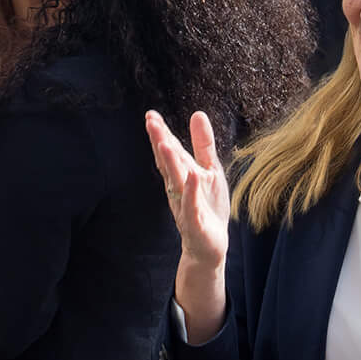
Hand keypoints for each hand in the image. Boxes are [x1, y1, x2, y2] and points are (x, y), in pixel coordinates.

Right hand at [145, 110, 228, 336]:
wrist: (209, 246)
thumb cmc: (208, 206)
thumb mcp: (210, 170)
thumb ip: (202, 144)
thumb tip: (197, 113)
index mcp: (181, 174)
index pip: (169, 151)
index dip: (160, 133)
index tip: (151, 115)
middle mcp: (178, 188)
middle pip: (168, 163)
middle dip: (160, 142)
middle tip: (150, 122)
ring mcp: (185, 205)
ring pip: (176, 182)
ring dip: (171, 164)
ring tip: (166, 144)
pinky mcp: (196, 222)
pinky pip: (192, 206)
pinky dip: (191, 193)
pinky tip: (193, 178)